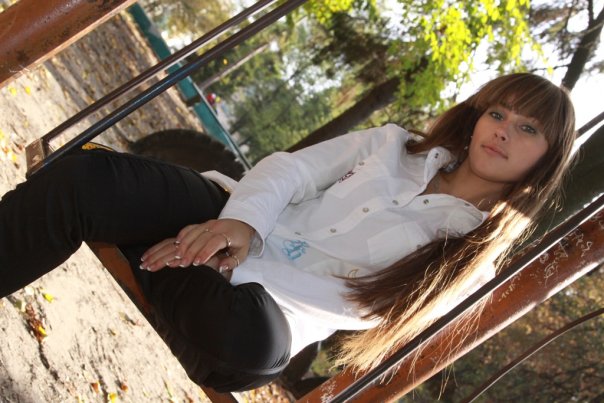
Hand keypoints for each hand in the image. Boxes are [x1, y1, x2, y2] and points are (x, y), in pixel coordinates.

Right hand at [140, 219, 254, 272]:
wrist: (241, 224)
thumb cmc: (241, 243)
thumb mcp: (242, 253)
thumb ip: (232, 261)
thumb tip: (222, 268)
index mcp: (226, 234)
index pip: (214, 242)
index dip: (205, 252)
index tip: (197, 263)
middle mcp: (214, 227)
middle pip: (198, 239)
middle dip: (188, 252)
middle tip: (179, 264)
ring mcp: (206, 225)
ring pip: (190, 234)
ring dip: (180, 246)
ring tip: (174, 257)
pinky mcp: (200, 225)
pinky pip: (187, 229)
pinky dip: (179, 237)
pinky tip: (172, 246)